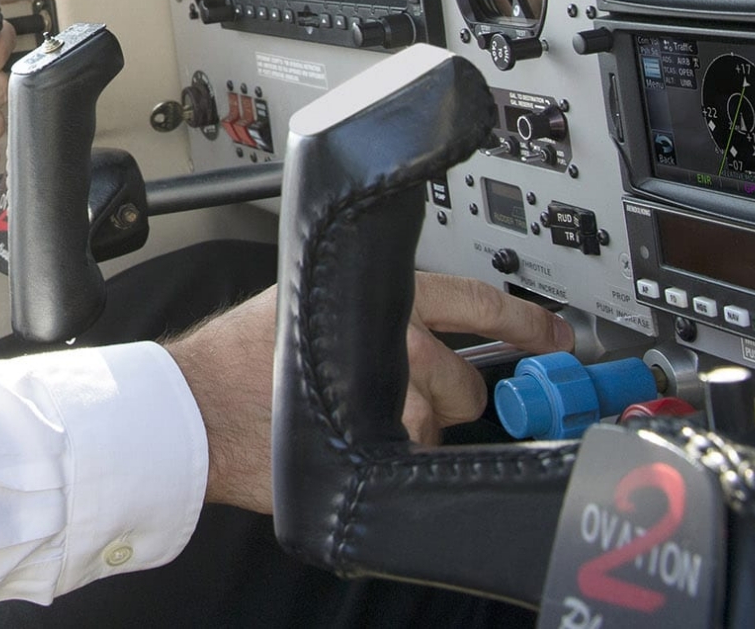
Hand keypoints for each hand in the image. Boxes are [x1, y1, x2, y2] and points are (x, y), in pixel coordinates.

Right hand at [165, 274, 575, 513]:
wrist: (200, 403)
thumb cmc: (238, 355)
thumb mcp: (307, 301)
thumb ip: (365, 304)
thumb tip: (418, 324)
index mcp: (380, 296)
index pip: (475, 301)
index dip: (524, 320)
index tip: (555, 335)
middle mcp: (392, 341)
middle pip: (464, 381)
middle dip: (445, 397)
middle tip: (405, 400)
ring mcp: (388, 395)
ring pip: (437, 425)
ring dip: (409, 431)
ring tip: (359, 421)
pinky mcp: (378, 443)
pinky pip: (412, 458)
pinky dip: (390, 458)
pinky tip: (357, 445)